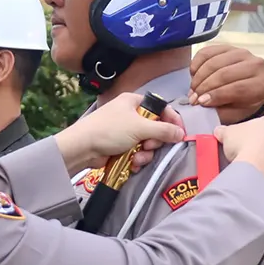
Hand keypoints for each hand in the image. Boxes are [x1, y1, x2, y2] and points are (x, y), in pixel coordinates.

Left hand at [55, 93, 186, 174]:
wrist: (83, 148)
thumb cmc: (109, 130)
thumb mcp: (140, 127)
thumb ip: (163, 130)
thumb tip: (181, 133)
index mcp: (133, 102)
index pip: (160, 108)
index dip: (172, 120)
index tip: (180, 133)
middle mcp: (130, 114)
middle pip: (155, 128)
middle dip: (154, 141)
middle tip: (148, 145)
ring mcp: (125, 131)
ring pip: (147, 143)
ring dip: (145, 153)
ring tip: (137, 157)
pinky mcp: (121, 146)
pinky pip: (137, 153)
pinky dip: (137, 159)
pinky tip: (132, 163)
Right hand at [191, 44, 263, 123]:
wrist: (248, 87)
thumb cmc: (242, 103)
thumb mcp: (235, 113)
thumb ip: (221, 111)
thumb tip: (201, 104)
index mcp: (262, 85)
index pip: (238, 88)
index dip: (217, 95)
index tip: (201, 102)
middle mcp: (256, 65)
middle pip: (224, 74)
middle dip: (204, 87)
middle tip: (193, 98)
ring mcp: (242, 52)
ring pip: (214, 62)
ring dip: (199, 77)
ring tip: (192, 89)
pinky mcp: (228, 46)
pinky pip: (207, 52)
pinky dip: (197, 63)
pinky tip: (193, 75)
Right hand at [214, 116, 263, 184]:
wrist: (255, 167)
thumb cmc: (245, 144)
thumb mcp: (227, 133)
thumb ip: (223, 130)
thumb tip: (219, 131)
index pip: (260, 124)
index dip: (247, 132)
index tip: (239, 138)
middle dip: (255, 146)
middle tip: (241, 152)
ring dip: (260, 160)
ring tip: (245, 164)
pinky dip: (263, 171)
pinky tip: (252, 174)